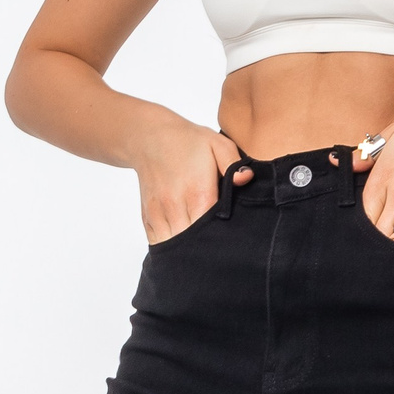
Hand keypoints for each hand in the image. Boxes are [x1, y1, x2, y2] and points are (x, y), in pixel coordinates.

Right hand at [134, 117, 247, 243]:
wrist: (150, 138)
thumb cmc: (189, 142)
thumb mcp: (217, 144)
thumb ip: (234, 163)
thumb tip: (246, 179)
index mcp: (198, 193)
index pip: (213, 229)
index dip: (224, 239)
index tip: (233, 242)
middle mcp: (176, 207)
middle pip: (193, 244)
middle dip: (207, 251)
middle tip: (222, 254)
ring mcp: (159, 214)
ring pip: (174, 248)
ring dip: (188, 253)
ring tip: (204, 254)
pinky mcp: (148, 218)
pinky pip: (159, 244)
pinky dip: (171, 250)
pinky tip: (184, 249)